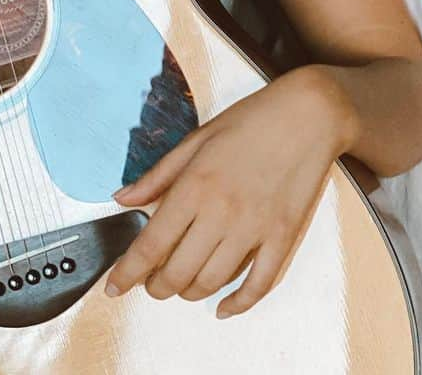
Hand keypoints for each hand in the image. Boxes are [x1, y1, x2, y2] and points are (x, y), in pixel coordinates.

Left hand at [104, 67, 352, 317]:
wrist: (307, 115)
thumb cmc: (250, 120)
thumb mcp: (196, 139)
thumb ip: (158, 175)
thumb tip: (122, 199)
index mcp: (195, 185)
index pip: (151, 244)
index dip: (128, 272)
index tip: (114, 286)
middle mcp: (221, 212)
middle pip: (178, 271)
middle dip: (157, 286)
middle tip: (151, 283)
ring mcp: (254, 228)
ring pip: (213, 282)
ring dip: (190, 292)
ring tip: (181, 287)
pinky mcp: (283, 238)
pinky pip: (259, 285)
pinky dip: (238, 304)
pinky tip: (223, 307)